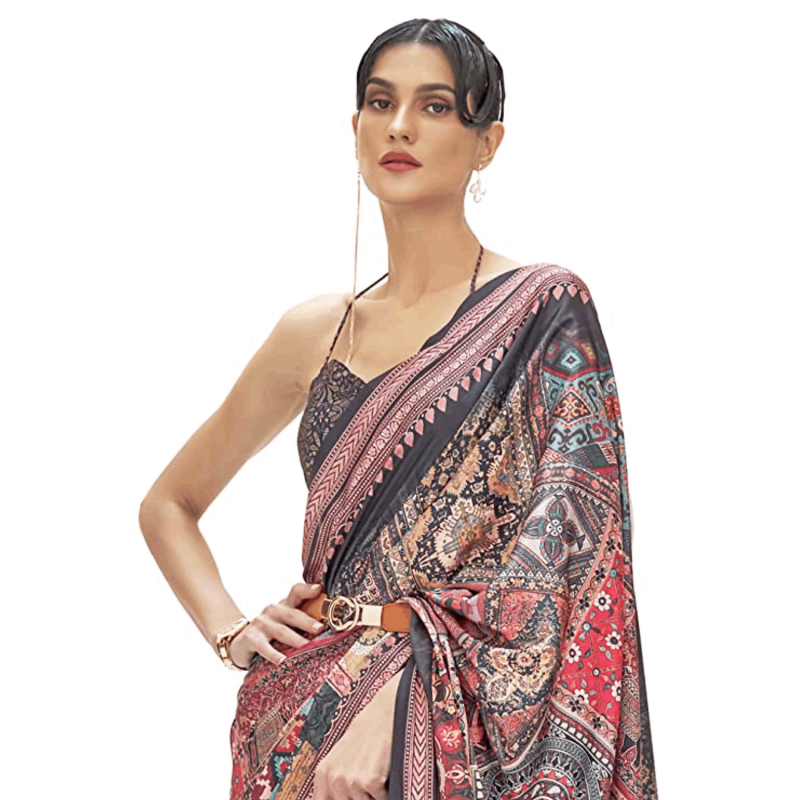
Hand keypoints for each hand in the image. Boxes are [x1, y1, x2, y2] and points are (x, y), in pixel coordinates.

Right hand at [229, 581, 326, 667]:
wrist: (239, 642)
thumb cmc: (270, 633)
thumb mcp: (284, 623)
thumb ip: (301, 620)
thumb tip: (329, 626)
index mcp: (284, 605)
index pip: (296, 592)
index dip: (307, 589)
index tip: (319, 589)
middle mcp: (273, 611)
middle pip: (292, 614)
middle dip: (307, 621)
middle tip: (320, 629)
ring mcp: (261, 624)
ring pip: (282, 631)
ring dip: (295, 639)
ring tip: (307, 647)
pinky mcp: (251, 638)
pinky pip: (265, 647)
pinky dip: (274, 654)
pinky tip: (282, 661)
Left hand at [311, 671, 400, 799]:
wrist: (385, 714)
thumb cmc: (366, 738)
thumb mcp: (342, 761)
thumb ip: (334, 786)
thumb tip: (334, 799)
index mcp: (323, 775)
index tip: (350, 793)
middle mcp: (333, 779)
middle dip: (361, 796)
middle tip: (367, 778)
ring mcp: (350, 780)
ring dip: (374, 795)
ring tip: (376, 772)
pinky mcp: (370, 780)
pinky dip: (388, 792)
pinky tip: (385, 771)